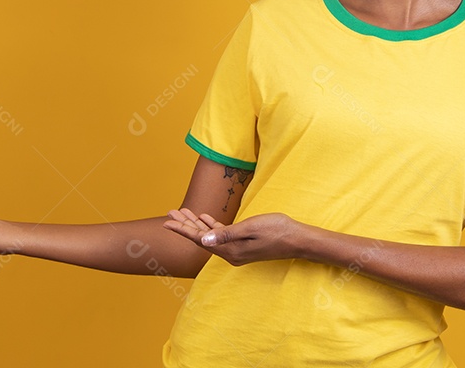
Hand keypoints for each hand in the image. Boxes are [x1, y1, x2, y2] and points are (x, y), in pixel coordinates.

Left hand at [163, 208, 302, 265]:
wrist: (297, 239)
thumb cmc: (276, 230)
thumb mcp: (250, 228)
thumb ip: (226, 234)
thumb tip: (203, 240)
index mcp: (230, 250)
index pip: (200, 239)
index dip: (183, 230)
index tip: (167, 222)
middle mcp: (230, 253)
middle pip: (202, 238)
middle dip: (185, 225)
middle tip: (170, 213)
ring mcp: (237, 250)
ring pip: (210, 236)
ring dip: (196, 224)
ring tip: (182, 213)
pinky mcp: (243, 245)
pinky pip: (221, 236)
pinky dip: (211, 226)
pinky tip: (205, 218)